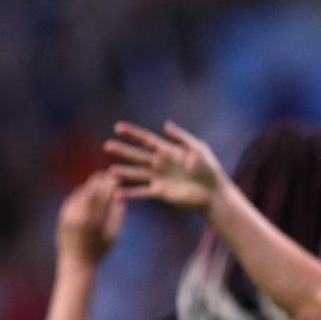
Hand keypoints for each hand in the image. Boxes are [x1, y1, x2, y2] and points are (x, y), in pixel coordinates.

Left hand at [56, 171, 125, 264]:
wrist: (76, 264)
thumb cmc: (100, 251)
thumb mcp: (114, 235)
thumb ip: (118, 216)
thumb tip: (121, 199)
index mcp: (97, 221)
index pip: (103, 196)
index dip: (110, 184)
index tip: (115, 177)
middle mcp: (82, 217)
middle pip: (90, 192)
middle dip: (98, 181)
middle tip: (104, 173)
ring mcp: (70, 217)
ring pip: (79, 195)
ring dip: (88, 186)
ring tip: (95, 180)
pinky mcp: (62, 219)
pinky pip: (70, 201)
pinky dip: (78, 195)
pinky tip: (84, 192)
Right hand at [104, 121, 226, 212]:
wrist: (213, 192)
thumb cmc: (209, 169)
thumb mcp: (197, 149)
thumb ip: (181, 137)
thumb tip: (165, 124)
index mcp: (168, 151)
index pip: (146, 140)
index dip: (133, 133)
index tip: (118, 127)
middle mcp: (160, 164)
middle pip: (137, 155)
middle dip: (123, 151)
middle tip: (107, 146)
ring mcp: (159, 178)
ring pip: (136, 174)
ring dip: (123, 172)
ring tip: (109, 172)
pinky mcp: (161, 193)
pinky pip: (142, 193)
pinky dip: (130, 194)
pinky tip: (116, 194)